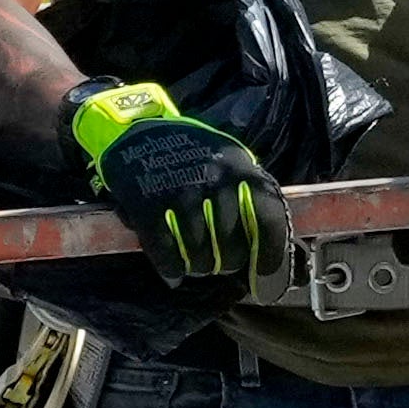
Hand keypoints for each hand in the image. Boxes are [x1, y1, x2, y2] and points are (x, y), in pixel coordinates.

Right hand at [69, 80, 273, 289]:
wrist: (138, 133)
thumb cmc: (191, 154)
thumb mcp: (229, 160)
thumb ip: (248, 193)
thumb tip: (269, 243)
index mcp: (240, 169)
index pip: (268, 218)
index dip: (270, 253)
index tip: (264, 273)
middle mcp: (214, 181)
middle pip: (231, 248)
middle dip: (226, 264)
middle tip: (220, 265)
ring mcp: (180, 193)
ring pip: (199, 255)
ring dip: (198, 267)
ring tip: (196, 265)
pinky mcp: (149, 206)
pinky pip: (166, 253)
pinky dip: (171, 269)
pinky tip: (174, 274)